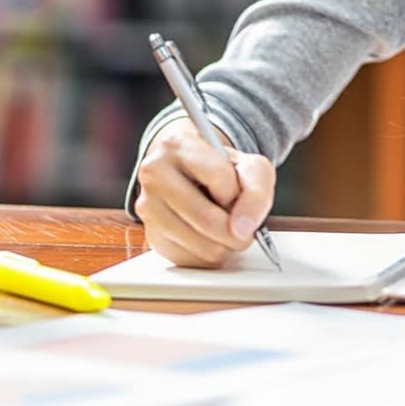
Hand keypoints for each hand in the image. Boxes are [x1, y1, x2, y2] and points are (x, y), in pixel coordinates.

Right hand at [134, 117, 276, 267]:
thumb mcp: (249, 166)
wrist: (194, 174)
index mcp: (177, 144)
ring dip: (224, 243)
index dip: (237, 191)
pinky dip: (209, 254)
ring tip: (223, 225)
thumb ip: (257, 192)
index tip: (235, 192)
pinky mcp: (152, 236)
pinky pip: (192, 260)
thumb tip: (243, 229)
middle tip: (241, 224)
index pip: (219, 176)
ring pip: (201, 245)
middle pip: (205, 219)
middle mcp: (153, 173)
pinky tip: (208, 236)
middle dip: (235, 229)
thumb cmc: (223, 168)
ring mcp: (147, 207)